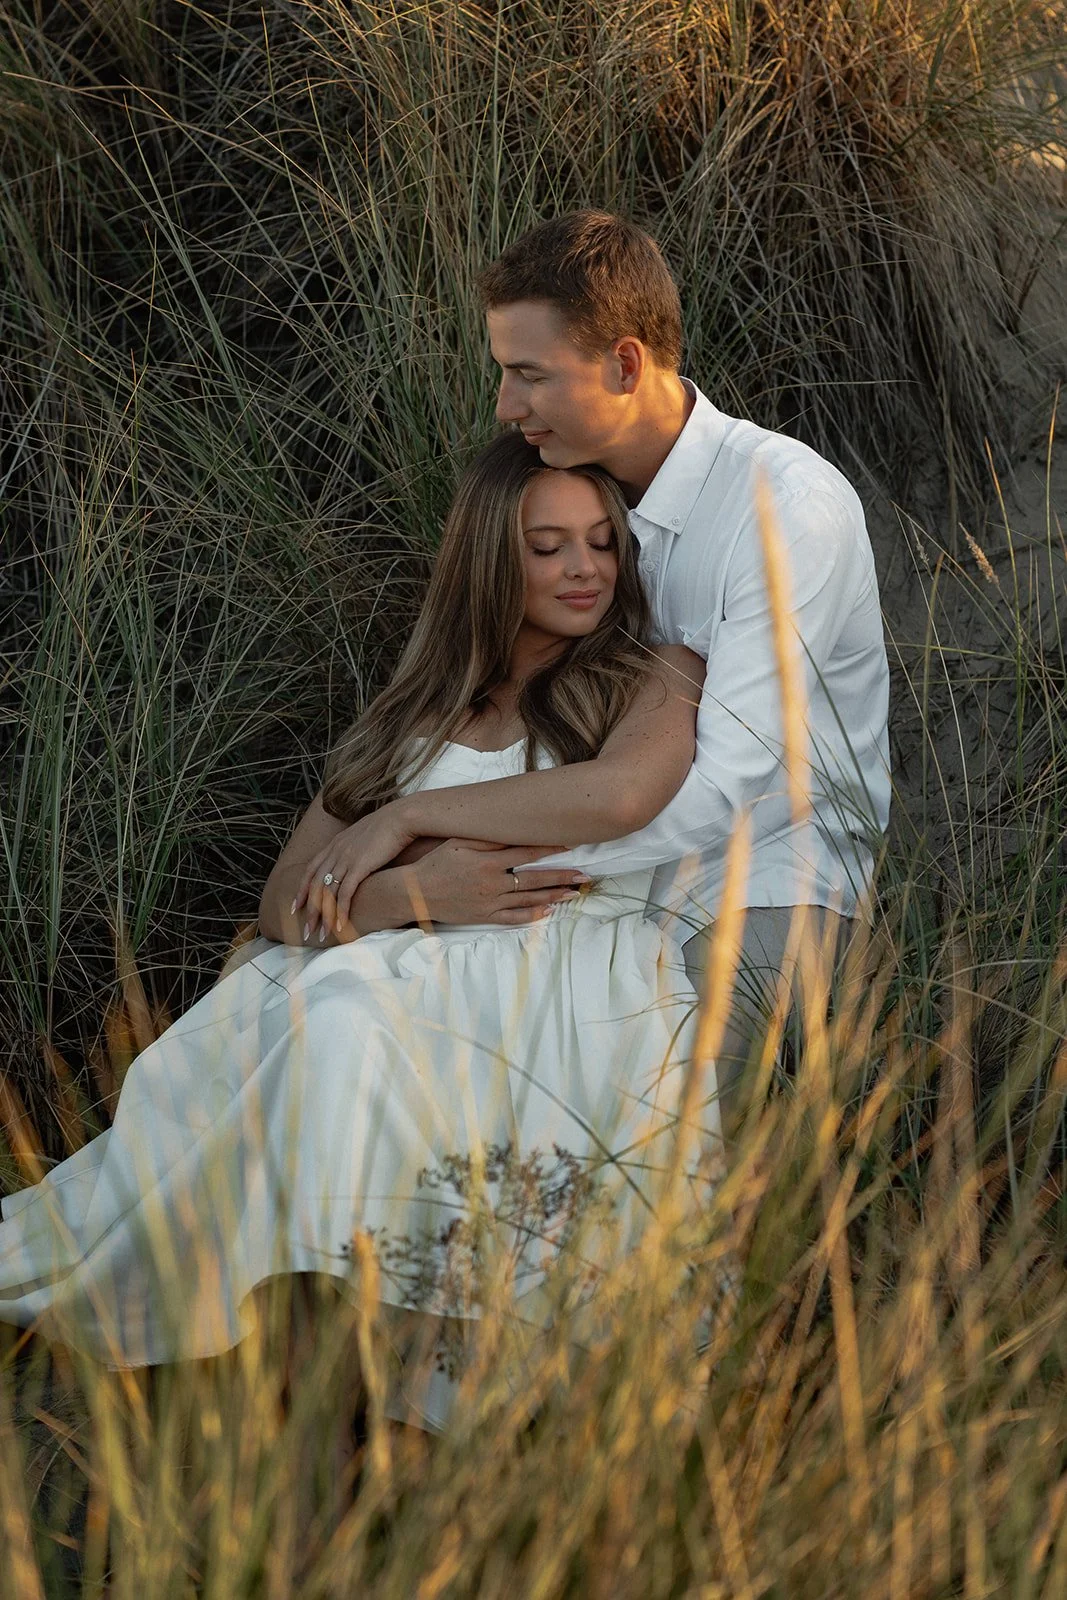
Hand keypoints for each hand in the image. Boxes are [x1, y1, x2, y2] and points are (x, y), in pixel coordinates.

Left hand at [294, 804, 416, 940]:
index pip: (311, 869)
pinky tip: (341, 927)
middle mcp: (335, 851)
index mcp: (335, 843)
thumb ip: (355, 848)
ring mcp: (345, 858)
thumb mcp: (364, 835)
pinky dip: (341, 911)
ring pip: (326, 892)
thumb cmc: (390, 826)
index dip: (302, 889)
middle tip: (305, 930)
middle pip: (314, 885)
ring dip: (323, 916)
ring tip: (320, 935)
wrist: (402, 817)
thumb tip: (358, 858)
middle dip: (309, 910)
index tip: (296, 906)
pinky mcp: (359, 866)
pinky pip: (345, 894)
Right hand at [402, 840, 592, 925]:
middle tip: (585, 875)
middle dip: (562, 876)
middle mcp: (492, 882)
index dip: (550, 848)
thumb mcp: (458, 843)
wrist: (414, 893)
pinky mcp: (484, 917)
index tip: (571, 843)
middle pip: (535, 878)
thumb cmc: (436, 863)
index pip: (526, 852)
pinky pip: (513, 917)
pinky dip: (533, 915)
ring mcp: (490, 902)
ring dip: (554, 896)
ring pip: (529, 899)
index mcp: (487, 861)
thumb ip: (486, 838)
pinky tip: (549, 912)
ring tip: (575, 893)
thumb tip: (512, 830)